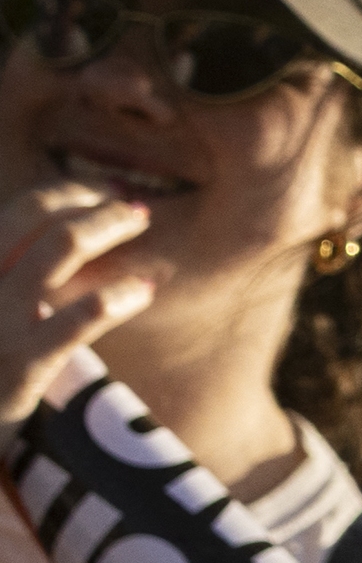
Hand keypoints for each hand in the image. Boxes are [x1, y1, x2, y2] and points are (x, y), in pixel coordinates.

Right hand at [0, 181, 152, 424]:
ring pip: (60, 246)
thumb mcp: (0, 316)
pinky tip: (146, 289)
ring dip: (108, 225)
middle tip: (134, 210)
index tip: (99, 198)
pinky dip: (120, 294)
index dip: (62, 196)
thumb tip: (69, 241)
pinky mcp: (19, 366)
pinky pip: (79, 317)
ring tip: (143, 222)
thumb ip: (18, 282)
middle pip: (33, 215)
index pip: (15, 212)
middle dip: (87, 203)